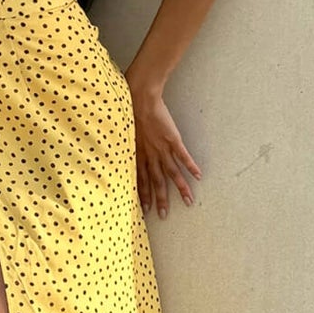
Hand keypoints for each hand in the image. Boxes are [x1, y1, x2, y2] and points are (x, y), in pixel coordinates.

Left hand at [125, 80, 201, 217]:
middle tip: (164, 215)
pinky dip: (190, 166)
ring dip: (180, 188)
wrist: (139, 97)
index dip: (144, 195)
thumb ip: (124, 146)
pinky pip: (183, 156)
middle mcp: (150, 155)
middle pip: (157, 181)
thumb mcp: (122, 134)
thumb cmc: (128, 112)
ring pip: (172, 173)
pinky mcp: (172, 139)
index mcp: (137, 154)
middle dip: (160, 199)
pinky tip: (198, 176)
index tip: (146, 210)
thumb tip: (115, 153)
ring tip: (188, 201)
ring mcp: (162, 147)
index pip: (141, 180)